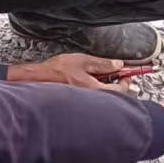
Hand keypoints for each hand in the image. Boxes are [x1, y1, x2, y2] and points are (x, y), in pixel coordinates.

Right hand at [8, 53, 128, 90]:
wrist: (37, 79)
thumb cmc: (56, 71)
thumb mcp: (83, 60)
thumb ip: (102, 64)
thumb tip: (118, 64)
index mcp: (94, 89)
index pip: (120, 89)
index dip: (126, 80)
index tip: (126, 72)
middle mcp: (91, 99)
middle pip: (113, 95)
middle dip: (117, 84)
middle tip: (116, 73)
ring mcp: (85, 102)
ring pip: (103, 96)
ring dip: (106, 85)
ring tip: (99, 74)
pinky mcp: (79, 101)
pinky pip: (94, 97)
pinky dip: (96, 88)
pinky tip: (88, 80)